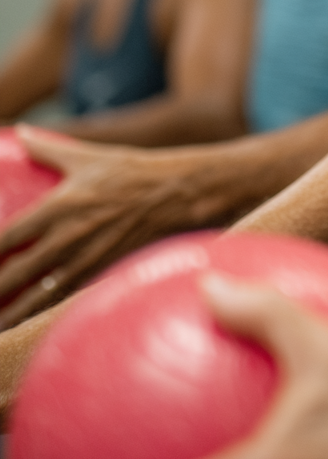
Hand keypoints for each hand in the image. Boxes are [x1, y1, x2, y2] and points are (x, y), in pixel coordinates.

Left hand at [0, 127, 222, 327]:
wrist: (178, 193)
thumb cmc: (132, 171)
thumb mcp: (88, 156)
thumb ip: (48, 149)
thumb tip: (19, 133)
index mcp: (57, 207)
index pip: (4, 238)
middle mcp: (67, 237)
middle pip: (14, 274)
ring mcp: (85, 259)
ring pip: (37, 296)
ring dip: (11, 313)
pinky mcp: (103, 272)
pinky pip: (65, 299)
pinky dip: (42, 314)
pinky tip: (27, 325)